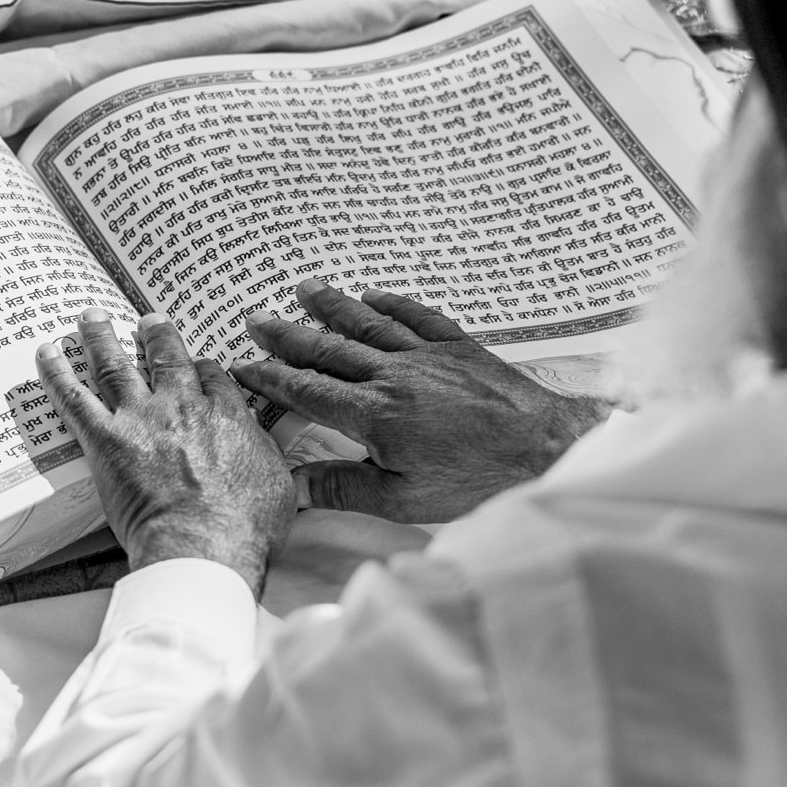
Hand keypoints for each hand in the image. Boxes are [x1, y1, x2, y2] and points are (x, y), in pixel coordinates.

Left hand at [37, 309, 294, 592]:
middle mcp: (182, 405)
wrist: (204, 543)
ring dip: (101, 336)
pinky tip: (46, 352)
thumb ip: (266, 457)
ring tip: (90, 317)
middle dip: (155, 335)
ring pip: (115, 365)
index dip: (201, 368)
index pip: (211, 377)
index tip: (197, 365)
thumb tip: (265, 451)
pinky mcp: (106, 439)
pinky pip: (74, 397)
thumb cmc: (246, 526)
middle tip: (147, 321)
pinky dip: (57, 372)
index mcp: (226, 414)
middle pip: (166, 357)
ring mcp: (141, 417)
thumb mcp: (277, 484)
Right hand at [231, 280, 608, 522]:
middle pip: (329, 350)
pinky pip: (417, 316)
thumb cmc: (477, 479)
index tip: (242, 368)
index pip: (309, 392)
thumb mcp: (404, 498)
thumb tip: (293, 486)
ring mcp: (428, 356)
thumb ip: (345, 488)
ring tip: (302, 288)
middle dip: (288, 335)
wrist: (544, 447)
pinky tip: (373, 292)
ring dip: (332, 306)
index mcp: (375, 415)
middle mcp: (395, 376)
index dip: (271, 380)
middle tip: (255, 320)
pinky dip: (392, 302)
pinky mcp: (459, 348)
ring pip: (368, 323)